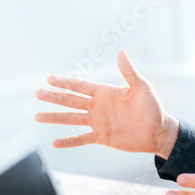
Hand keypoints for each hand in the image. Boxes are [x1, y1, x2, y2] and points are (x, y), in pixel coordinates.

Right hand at [34, 51, 178, 156]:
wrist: (158, 132)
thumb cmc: (153, 108)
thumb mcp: (142, 88)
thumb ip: (129, 72)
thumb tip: (121, 52)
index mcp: (105, 93)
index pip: (80, 86)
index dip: (65, 82)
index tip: (49, 78)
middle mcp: (98, 106)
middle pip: (71, 101)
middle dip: (54, 97)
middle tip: (37, 93)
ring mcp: (98, 122)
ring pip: (71, 119)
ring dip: (55, 117)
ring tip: (37, 116)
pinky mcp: (101, 137)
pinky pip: (81, 139)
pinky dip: (68, 141)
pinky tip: (55, 143)